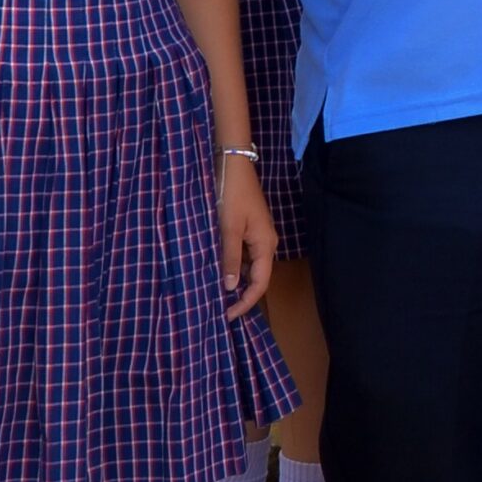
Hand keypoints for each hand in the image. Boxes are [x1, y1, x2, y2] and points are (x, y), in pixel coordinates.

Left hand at [217, 154, 276, 318]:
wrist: (233, 165)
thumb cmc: (232, 195)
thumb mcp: (228, 228)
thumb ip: (230, 258)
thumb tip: (231, 287)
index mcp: (266, 245)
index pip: (260, 283)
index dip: (246, 302)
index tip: (227, 316)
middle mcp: (266, 243)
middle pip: (257, 277)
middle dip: (241, 295)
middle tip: (219, 310)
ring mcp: (258, 235)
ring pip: (250, 266)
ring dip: (236, 281)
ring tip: (216, 294)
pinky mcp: (248, 228)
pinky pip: (243, 255)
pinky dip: (233, 266)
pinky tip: (218, 270)